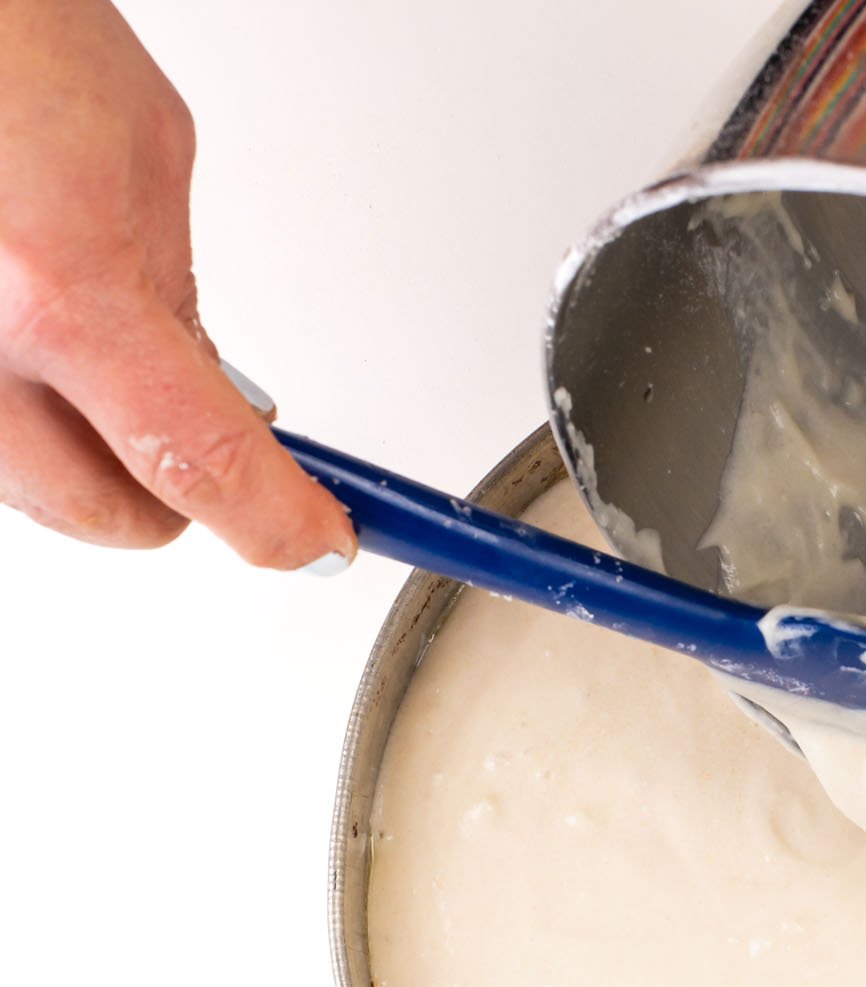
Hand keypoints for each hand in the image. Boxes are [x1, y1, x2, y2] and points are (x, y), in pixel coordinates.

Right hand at [0, 0, 351, 568]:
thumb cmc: (10, 39)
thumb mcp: (148, 160)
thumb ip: (182, 298)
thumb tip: (223, 394)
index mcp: (58, 290)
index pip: (196, 464)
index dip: (277, 521)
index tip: (319, 541)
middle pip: (109, 514)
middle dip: (176, 498)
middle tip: (215, 446)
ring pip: (37, 489)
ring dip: (91, 458)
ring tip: (108, 365)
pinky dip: (27, 417)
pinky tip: (39, 351)